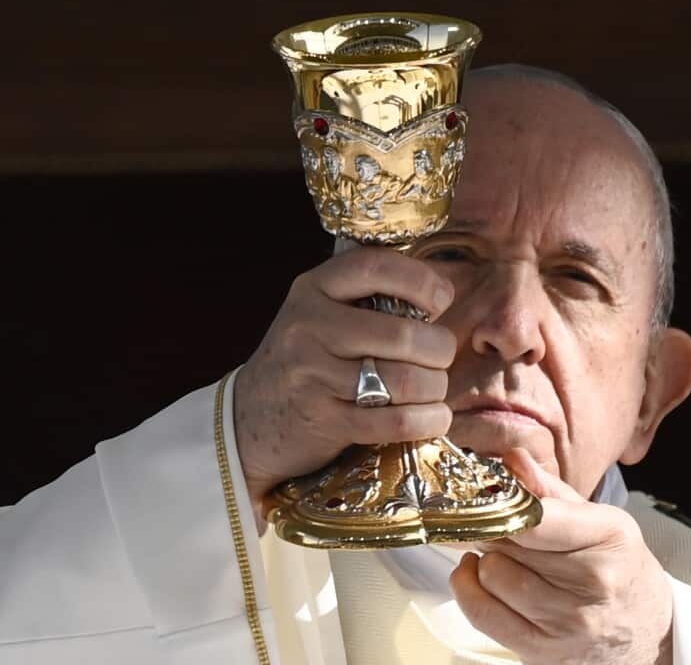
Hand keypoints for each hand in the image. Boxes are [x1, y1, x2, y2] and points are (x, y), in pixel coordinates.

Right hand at [233, 246, 457, 531]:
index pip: (373, 267)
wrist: (247, 417)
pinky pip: (394, 422)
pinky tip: (433, 417)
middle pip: (401, 334)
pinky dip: (427, 421)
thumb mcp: (320, 311)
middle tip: (441, 357)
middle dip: (439, 349)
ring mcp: (313, 376)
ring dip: (435, 389)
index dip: (420, 280)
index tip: (443, 299)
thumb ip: (367, 296)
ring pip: (404, 381)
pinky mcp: (324, 421)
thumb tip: (441, 292)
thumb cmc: (304, 358)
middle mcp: (309, 328)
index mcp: (313, 288)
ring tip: (434, 389)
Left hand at [450, 449, 673, 664]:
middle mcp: (593, 582)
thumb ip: (552, 491)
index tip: (489, 495)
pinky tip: (479, 575)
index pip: (538, 516)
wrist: (647, 633)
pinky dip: (469, 589)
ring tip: (505, 555)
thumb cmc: (620, 570)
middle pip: (508, 542)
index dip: (504, 503)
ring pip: (491, 574)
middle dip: (494, 528)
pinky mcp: (542, 651)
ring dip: (487, 560)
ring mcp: (567, 623)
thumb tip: (512, 460)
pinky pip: (482, 613)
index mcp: (611, 537)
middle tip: (498, 523)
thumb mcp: (601, 521)